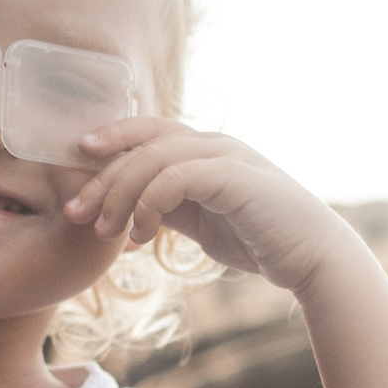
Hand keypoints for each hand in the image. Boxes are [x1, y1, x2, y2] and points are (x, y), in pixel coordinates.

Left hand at [60, 118, 348, 294]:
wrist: (312, 257)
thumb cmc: (259, 238)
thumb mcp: (201, 221)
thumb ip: (168, 210)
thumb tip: (125, 220)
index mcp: (204, 149)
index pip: (146, 131)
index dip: (109, 139)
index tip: (75, 163)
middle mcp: (214, 143)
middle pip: (142, 141)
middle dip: (102, 177)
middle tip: (75, 212)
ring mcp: (226, 156)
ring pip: (154, 158)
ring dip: (120, 195)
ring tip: (104, 231)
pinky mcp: (235, 178)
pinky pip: (177, 178)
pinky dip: (149, 204)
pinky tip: (140, 235)